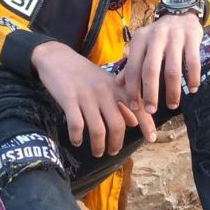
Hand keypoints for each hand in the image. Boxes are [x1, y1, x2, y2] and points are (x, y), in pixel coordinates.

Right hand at [31, 41, 155, 156]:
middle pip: (116, 124)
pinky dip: (77, 137)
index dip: (146, 124)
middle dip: (116, 143)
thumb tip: (134, 122)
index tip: (151, 139)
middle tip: (113, 151)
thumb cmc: (85, 74)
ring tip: (98, 152)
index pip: (137, 106)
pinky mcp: (68, 99)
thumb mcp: (107, 84)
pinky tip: (77, 142)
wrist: (57, 57)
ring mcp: (86, 96)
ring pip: (97, 129)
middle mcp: (104, 92)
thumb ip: (121, 102)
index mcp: (116, 87)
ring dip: (99, 146)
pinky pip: (76, 125)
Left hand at [118, 13, 202, 113]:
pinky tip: (192, 89)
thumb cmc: (159, 37)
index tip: (135, 107)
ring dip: (172, 91)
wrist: (182, 15)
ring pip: (172, 69)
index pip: (134, 68)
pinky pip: (193, 62)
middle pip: (151, 70)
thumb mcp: (143, 47)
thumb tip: (118, 84)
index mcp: (140, 39)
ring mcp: (175, 35)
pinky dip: (192, 78)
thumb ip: (132, 65)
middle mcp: (156, 36)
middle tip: (151, 110)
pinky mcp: (192, 37)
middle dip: (150, 93)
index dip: (133, 89)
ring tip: (173, 105)